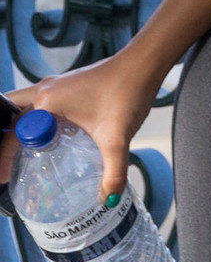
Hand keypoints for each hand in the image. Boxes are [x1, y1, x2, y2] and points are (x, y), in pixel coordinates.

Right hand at [3, 53, 166, 202]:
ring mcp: (56, 85)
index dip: (4, 157)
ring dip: (21, 127)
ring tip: (24, 154)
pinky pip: (41, 103)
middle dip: (5, 137)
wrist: (145, 63)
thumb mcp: (118, 138)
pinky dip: (37, 119)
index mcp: (47, 102)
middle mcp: (45, 91)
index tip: (4, 179)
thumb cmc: (128, 92)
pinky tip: (51, 137)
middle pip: (10, 114)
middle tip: (9, 163)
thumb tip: (108, 198)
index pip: (12, 133)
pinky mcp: (69, 85)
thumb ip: (113, 171)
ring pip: (24, 106)